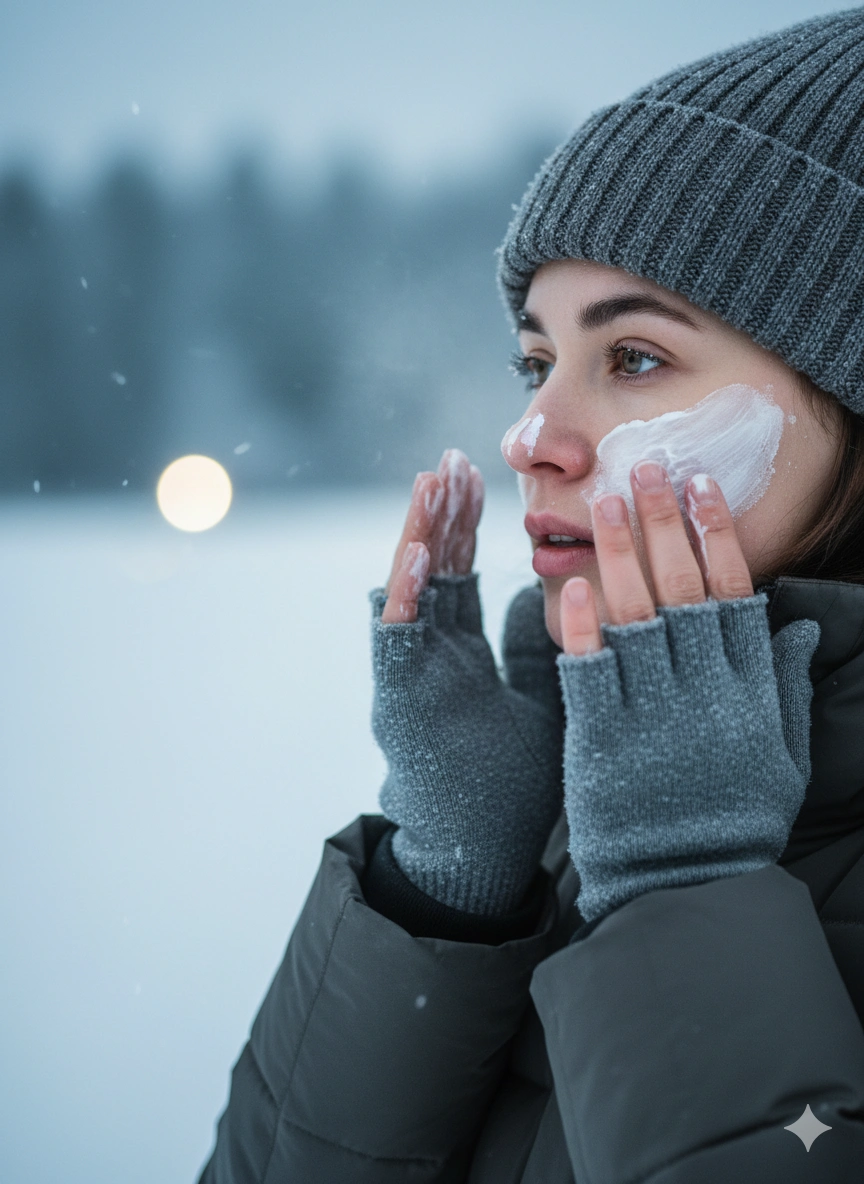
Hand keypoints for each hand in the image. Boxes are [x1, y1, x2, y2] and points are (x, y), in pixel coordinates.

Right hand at [369, 448, 563, 915]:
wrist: (475, 856)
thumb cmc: (509, 785)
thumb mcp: (536, 699)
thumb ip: (535, 646)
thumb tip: (548, 590)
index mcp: (457, 655)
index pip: (457, 575)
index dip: (462, 526)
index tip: (475, 476)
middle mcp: (429, 658)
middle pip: (432, 571)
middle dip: (444, 514)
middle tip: (455, 459)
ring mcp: (411, 677)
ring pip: (411, 592)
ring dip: (422, 536)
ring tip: (434, 480)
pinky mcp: (401, 702)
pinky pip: (400, 640)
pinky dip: (408, 595)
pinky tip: (421, 550)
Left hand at [553, 461, 819, 922]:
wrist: (685, 888)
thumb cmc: (732, 818)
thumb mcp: (780, 757)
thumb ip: (784, 688)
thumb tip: (793, 628)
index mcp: (746, 693)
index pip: (733, 595)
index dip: (717, 537)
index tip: (701, 488)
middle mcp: (703, 695)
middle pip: (683, 592)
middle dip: (664, 525)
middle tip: (645, 470)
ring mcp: (652, 717)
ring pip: (636, 618)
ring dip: (621, 555)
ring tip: (606, 503)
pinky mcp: (602, 741)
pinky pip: (590, 672)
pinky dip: (582, 626)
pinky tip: (574, 582)